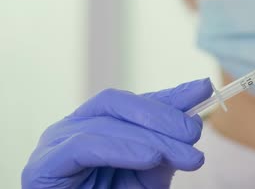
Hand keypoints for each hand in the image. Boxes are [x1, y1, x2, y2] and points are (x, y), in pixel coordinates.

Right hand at [22, 79, 212, 188]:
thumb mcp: (152, 171)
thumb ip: (169, 140)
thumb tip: (198, 99)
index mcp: (97, 124)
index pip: (135, 101)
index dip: (169, 95)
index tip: (203, 89)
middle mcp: (74, 126)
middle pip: (120, 104)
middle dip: (163, 117)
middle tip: (195, 134)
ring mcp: (56, 142)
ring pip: (107, 124)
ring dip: (153, 138)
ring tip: (185, 155)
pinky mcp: (45, 165)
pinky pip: (84, 146)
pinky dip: (121, 148)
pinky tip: (149, 157)